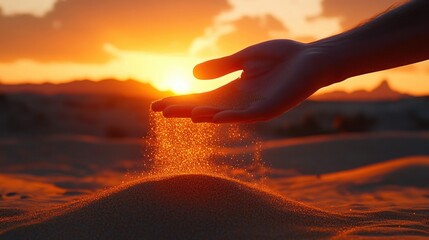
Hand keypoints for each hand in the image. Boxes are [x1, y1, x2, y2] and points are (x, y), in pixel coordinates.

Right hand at [151, 39, 335, 122]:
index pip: (201, 98)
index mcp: (234, 90)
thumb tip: (192, 74)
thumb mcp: (245, 59)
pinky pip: (245, 116)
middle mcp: (240, 102)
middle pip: (205, 108)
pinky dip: (227, 117)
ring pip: (221, 114)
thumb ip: (222, 67)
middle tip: (159, 111)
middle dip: (183, 110)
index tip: (157, 105)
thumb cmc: (283, 57)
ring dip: (200, 115)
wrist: (314, 58)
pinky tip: (210, 118)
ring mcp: (254, 107)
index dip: (180, 101)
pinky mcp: (269, 108)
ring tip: (178, 114)